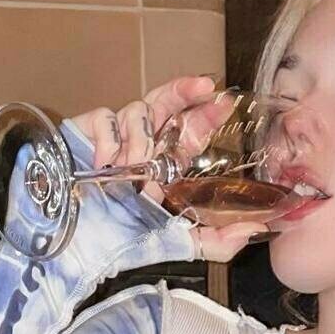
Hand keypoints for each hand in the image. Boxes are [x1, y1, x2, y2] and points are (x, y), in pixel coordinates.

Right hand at [68, 75, 269, 263]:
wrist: (78, 245)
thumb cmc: (126, 243)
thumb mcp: (181, 246)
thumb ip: (220, 241)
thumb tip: (257, 229)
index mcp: (165, 165)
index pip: (190, 129)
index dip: (206, 112)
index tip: (225, 102)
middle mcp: (143, 146)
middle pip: (166, 103)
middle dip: (185, 91)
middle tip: (204, 87)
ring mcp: (115, 138)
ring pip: (139, 111)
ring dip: (142, 140)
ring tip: (135, 171)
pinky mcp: (87, 133)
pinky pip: (106, 119)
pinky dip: (110, 141)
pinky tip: (107, 166)